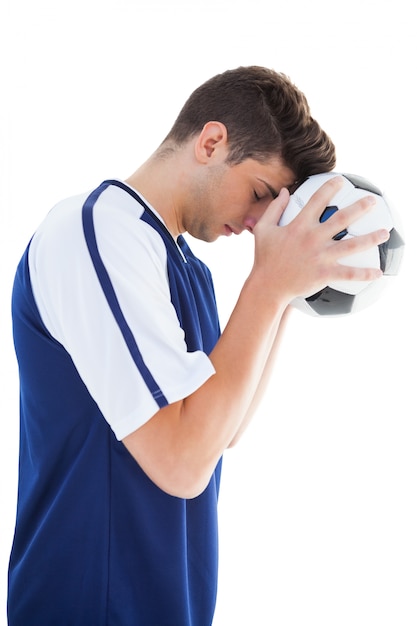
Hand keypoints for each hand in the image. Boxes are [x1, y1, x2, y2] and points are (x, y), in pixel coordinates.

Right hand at [252, 176, 388, 301]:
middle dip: (360, 207)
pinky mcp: (324, 274)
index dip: (330, 187)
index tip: (341, 181)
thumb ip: (274, 208)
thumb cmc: (264, 258)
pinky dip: (364, 274)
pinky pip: (349, 274)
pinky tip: (377, 273)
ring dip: (371, 238)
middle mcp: (313, 238)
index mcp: (300, 225)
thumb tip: (284, 191)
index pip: (318, 199)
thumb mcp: (263, 229)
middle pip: (342, 218)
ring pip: (352, 245)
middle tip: (373, 201)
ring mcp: (321, 256)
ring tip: (384, 233)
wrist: (268, 286)